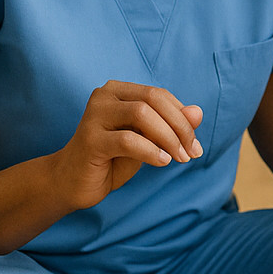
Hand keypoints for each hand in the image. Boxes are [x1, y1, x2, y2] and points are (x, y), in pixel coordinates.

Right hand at [51, 80, 203, 211]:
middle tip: (192, 152)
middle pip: (153, 99)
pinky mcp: (89, 140)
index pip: (160, 95)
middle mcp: (104, 96)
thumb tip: (199, 112)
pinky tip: (161, 162)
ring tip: (179, 158)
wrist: (73, 183)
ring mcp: (94, 116)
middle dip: (180, 126)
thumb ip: (171, 125)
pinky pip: (128, 140)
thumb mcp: (148, 140)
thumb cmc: (113, 159)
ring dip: (168, 138)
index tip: (196, 145)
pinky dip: (151, 151)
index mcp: (119, 91)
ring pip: (142, 114)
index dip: (183, 117)